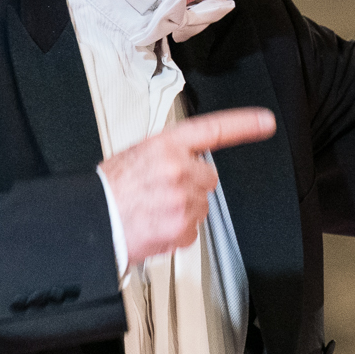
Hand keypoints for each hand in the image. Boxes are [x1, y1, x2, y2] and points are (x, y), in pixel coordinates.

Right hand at [100, 108, 275, 267]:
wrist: (90, 222)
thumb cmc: (107, 191)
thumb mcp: (135, 157)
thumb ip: (167, 156)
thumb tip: (185, 162)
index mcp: (165, 146)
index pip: (213, 130)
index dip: (243, 124)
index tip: (264, 122)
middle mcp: (178, 170)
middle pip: (208, 178)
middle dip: (191, 185)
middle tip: (161, 192)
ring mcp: (182, 200)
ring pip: (200, 205)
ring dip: (182, 209)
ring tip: (152, 210)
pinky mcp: (182, 228)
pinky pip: (191, 229)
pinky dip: (176, 231)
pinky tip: (154, 225)